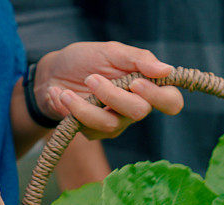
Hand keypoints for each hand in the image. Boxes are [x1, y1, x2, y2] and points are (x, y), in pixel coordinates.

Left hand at [34, 41, 183, 139]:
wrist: (53, 73)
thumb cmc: (86, 60)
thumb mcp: (111, 51)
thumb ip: (139, 59)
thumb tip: (166, 70)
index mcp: (146, 87)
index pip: (171, 101)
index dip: (159, 96)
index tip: (136, 83)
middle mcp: (135, 107)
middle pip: (139, 112)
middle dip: (113, 96)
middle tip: (91, 79)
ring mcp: (116, 122)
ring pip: (110, 124)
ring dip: (85, 107)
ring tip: (66, 92)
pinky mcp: (95, 132)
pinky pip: (89, 129)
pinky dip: (71, 110)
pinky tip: (61, 96)